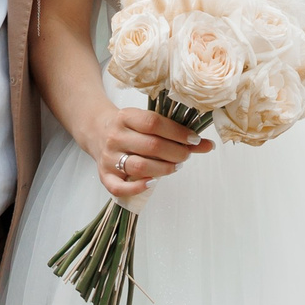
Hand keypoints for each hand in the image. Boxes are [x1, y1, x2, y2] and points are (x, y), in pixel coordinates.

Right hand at [80, 106, 208, 200]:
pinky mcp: (104, 175)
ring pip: (140, 167)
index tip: (194, 139)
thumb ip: (176, 133)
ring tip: (176, 166)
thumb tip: (207, 145)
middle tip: (186, 155)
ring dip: (164, 169)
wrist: (97, 131)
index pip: (154, 123)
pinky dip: (138, 187)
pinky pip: (119, 187)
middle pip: (151, 146)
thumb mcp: (147, 122)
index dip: (178, 133)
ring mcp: (108, 157)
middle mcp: (115, 136)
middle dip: (176, 152)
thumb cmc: (129, 127)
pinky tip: (153, 182)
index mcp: (125, 117)